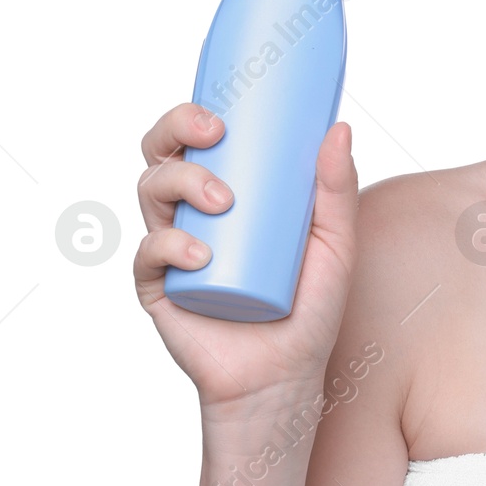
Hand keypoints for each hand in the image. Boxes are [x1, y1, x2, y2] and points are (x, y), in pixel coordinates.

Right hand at [133, 102, 360, 419]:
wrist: (285, 376)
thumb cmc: (310, 308)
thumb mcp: (336, 244)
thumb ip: (338, 189)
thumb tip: (339, 127)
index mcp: (228, 193)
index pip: (197, 140)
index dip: (193, 113)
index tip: (222, 109)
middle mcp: (193, 214)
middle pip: (162, 154)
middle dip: (175, 129)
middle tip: (213, 131)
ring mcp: (172, 250)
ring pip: (151, 193)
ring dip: (182, 181)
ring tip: (221, 200)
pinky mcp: (159, 289)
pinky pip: (147, 256)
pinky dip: (169, 246)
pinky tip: (198, 253)